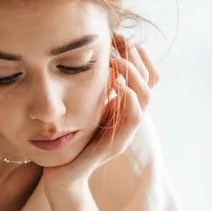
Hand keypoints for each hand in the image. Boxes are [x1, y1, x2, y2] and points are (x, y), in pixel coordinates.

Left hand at [42, 33, 159, 192]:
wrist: (62, 174)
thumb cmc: (72, 138)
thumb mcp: (85, 105)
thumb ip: (95, 85)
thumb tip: (97, 55)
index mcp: (125, 108)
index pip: (146, 76)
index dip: (139, 54)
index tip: (121, 36)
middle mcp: (130, 119)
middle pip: (149, 83)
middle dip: (136, 57)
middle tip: (120, 41)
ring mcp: (126, 132)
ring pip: (146, 99)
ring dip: (134, 75)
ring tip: (118, 60)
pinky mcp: (116, 145)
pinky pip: (134, 119)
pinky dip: (130, 99)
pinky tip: (119, 85)